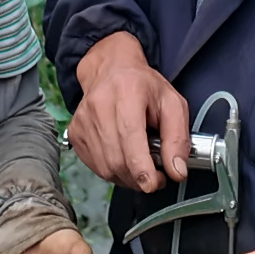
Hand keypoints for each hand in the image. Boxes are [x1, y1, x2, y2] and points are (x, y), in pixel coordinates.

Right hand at [69, 31, 189, 192]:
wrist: (111, 70)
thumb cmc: (143, 85)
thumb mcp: (172, 104)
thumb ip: (178, 138)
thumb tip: (176, 171)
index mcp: (127, 93)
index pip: (130, 139)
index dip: (142, 170)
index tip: (154, 183)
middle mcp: (99, 106)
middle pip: (117, 160)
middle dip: (139, 178)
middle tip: (155, 176)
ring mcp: (83, 121)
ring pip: (105, 168)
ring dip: (127, 177)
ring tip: (141, 165)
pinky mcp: (76, 133)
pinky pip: (95, 166)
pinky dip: (113, 171)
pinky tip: (124, 158)